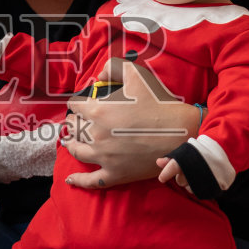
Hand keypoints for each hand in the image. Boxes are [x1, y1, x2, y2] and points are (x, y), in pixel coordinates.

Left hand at [63, 58, 200, 188]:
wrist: (180, 131)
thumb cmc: (159, 102)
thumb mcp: (136, 74)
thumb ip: (113, 67)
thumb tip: (98, 75)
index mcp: (98, 110)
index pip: (76, 106)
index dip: (77, 104)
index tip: (80, 105)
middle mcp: (96, 135)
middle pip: (74, 128)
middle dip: (73, 122)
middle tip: (75, 121)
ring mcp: (104, 157)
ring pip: (77, 151)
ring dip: (71, 144)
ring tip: (69, 140)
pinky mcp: (115, 174)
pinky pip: (91, 181)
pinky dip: (78, 181)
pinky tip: (68, 178)